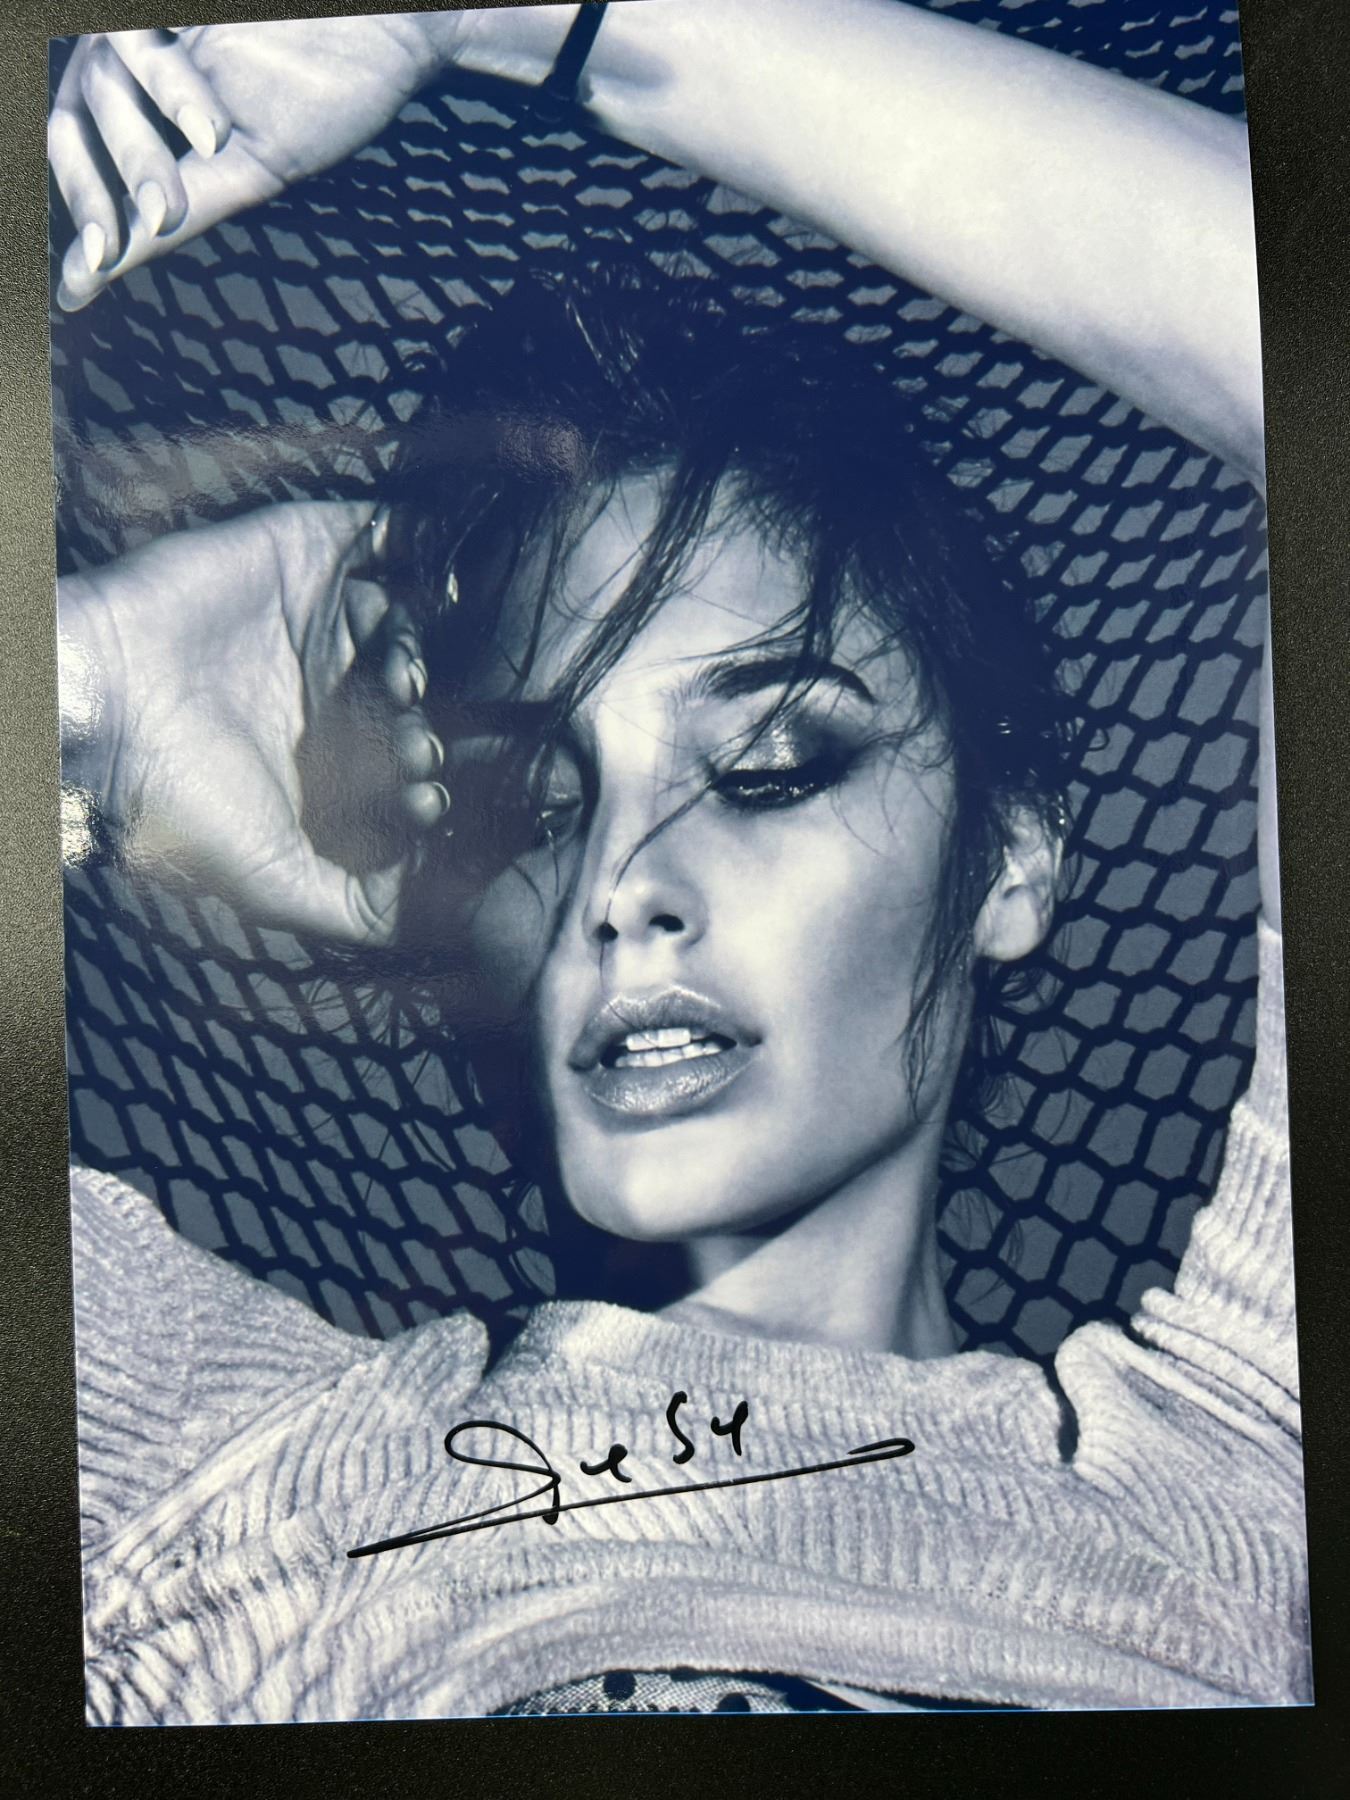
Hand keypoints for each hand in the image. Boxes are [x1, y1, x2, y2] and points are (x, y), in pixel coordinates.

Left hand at [49, 15, 458, 310]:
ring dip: (143, 152)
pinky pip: (133, 39)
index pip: (79, 153)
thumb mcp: (247, 173)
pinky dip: (166, 88)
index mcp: (142, 108)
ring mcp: (152, 27)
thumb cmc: (321, 99)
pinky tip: (210, 129)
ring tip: (195, 178)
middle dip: (104, 186)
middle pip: (74, 121)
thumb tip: (79, 287)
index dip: (84, 204)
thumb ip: (173, 220)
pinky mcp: (173, 2)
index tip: (96, 265)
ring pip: (103, 87)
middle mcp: (133, 63)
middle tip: (144, 229)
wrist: (382, 36)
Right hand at [59, 502, 448, 946]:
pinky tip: (426, 591)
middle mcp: (347, 688)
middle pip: (430, 696)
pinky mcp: (312, 551)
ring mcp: (332, 617)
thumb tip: (445, 932)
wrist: (107, 709)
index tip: (424, 801)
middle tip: (412, 742)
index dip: (437, 784)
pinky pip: (392, 534)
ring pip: (416, 625)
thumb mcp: (279, 885)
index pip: (425, 767)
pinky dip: (423, 548)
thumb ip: (362, 911)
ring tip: (397, 681)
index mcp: (346, 761)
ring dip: (420, 651)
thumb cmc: (183, 808)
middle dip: (432, 723)